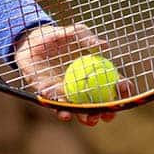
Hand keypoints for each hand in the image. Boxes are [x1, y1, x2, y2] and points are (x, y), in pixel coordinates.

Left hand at [13, 24, 132, 125]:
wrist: (31, 40)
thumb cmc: (57, 36)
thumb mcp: (74, 32)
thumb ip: (86, 37)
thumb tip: (104, 46)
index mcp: (93, 73)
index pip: (113, 84)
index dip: (122, 88)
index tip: (123, 89)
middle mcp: (82, 87)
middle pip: (97, 104)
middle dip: (105, 113)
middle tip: (107, 115)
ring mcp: (65, 92)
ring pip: (77, 110)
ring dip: (84, 117)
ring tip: (88, 120)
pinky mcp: (48, 94)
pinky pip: (54, 104)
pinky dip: (59, 108)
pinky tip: (63, 111)